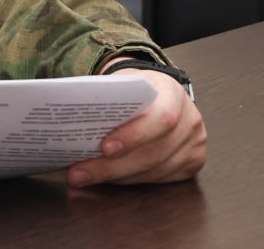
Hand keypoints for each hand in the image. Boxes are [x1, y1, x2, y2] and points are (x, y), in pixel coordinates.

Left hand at [67, 65, 206, 186]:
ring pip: (155, 171)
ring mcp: (195, 143)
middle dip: (113, 167)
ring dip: (117, 177)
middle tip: (79, 172)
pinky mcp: (192, 162)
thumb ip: (105, 98)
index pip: (161, 118)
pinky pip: (160, 179)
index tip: (103, 147)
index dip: (134, 135)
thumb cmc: (134, 89)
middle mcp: (190, 119)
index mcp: (172, 92)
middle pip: (154, 152)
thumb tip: (69, 120)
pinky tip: (108, 178)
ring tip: (85, 177)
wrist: (158, 92)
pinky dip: (130, 180)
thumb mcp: (122, 83)